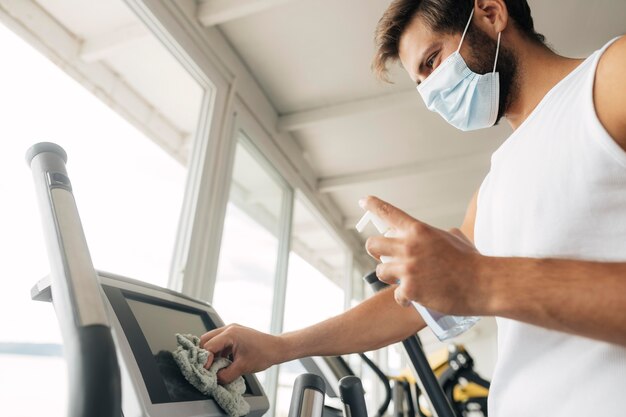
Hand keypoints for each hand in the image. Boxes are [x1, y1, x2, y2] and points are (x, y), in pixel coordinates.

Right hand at [200, 324, 283, 383]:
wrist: (277, 348)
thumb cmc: (264, 354)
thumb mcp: (242, 368)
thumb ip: (225, 375)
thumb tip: (215, 379)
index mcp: (230, 334)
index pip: (208, 346)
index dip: (204, 360)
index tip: (205, 371)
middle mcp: (229, 329)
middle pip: (206, 340)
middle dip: (204, 355)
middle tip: (207, 368)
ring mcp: (232, 330)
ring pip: (212, 340)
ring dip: (211, 353)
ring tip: (215, 366)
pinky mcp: (235, 334)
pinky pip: (220, 341)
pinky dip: (218, 351)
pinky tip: (222, 362)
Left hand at [361, 196, 488, 314]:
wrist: (482, 283)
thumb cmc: (471, 261)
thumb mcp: (454, 238)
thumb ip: (438, 235)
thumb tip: (442, 235)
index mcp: (419, 230)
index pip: (389, 212)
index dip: (373, 205)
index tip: (364, 201)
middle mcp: (409, 247)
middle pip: (372, 244)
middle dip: (376, 251)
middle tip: (385, 257)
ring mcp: (407, 269)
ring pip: (380, 271)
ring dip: (389, 276)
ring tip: (402, 280)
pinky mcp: (410, 289)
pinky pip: (396, 294)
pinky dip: (404, 298)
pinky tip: (413, 298)